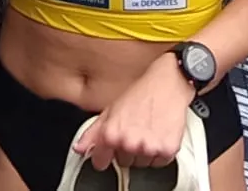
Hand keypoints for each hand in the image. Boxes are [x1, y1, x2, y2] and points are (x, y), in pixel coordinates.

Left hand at [73, 54, 192, 170]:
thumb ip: (93, 132)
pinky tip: (159, 134)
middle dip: (128, 150)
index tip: (108, 152)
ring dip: (145, 151)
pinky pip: (160, 162)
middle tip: (135, 130)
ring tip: (148, 130)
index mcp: (111, 134)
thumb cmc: (140, 93)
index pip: (100, 162)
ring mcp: (148, 147)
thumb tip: (80, 148)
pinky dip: (161, 151)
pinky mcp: (167, 150)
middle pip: (124, 163)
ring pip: (142, 164)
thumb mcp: (111, 109)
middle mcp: (129, 143)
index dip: (104, 156)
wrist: (167, 83)